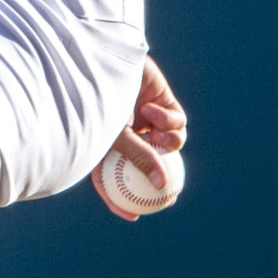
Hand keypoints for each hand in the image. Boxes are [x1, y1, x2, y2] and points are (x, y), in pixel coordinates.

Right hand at [93, 55, 186, 220]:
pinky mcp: (163, 101)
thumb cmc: (101, 99)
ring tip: (152, 133)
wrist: (105, 60)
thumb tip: (163, 186)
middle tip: (171, 194)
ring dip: (166, 142)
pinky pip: (176, 121)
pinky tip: (150, 109)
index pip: (112, 179)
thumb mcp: (117, 135)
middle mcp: (129, 132)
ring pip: (170, 144)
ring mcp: (147, 118)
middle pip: (151, 163)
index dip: (121, 200)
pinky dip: (167, 120)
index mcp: (108, 143)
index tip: (133, 217)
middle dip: (163, 178)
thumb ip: (141, 160)